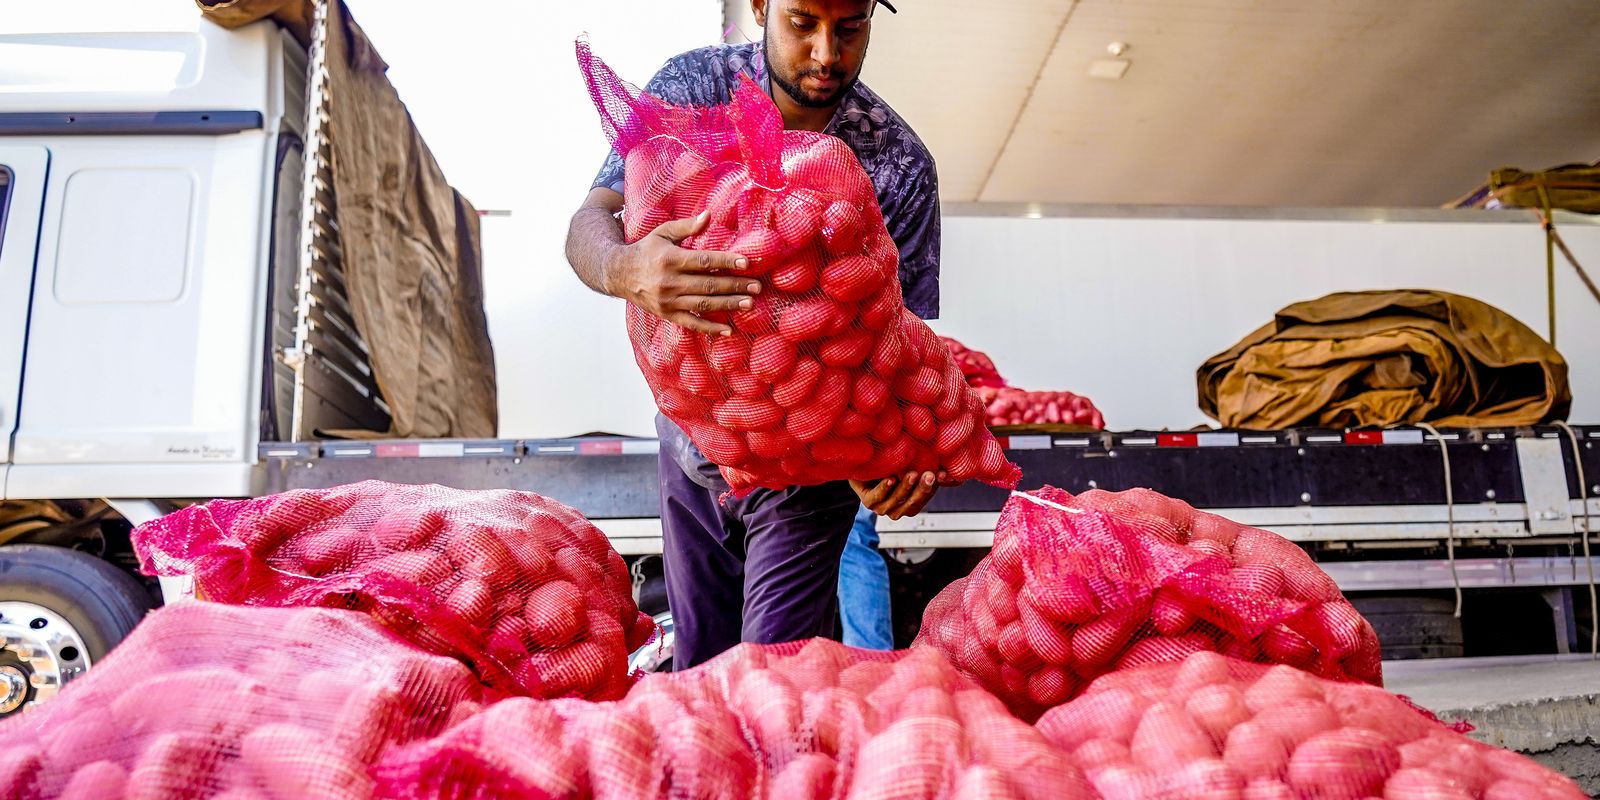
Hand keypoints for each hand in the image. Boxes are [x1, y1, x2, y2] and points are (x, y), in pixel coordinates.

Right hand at [607, 210, 757, 335]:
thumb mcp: (662, 233)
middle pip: (707, 285)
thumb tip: (709, 214)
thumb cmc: (645, 250)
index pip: (703, 261)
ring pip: (703, 305)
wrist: (619, 274)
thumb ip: (686, 226)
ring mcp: (668, 301)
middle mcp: (669, 281)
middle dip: (734, 285)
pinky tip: (728, 330)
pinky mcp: (667, 315)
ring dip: (728, 305)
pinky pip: (691, 324)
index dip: (726, 261)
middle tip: (756, 286)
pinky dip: (710, 329)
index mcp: (670, 259)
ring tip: (749, 303)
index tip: (746, 263)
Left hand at [850, 470, 945, 520]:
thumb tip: (958, 476)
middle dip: (922, 489)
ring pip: (896, 501)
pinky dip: (885, 488)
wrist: (864, 463)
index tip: (942, 474)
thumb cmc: (891, 466)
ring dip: (905, 488)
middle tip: (929, 475)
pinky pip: (877, 498)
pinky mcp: (868, 501)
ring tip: (912, 473)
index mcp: (910, 505)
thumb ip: (933, 474)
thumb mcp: (914, 468)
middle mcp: (897, 509)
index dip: (934, 487)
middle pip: (912, 503)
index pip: (925, 498)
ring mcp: (882, 507)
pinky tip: (891, 478)